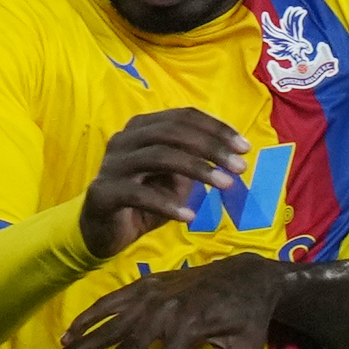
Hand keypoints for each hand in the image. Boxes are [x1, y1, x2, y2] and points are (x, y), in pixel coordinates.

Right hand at [53, 253, 287, 348]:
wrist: (245, 272)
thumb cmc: (248, 316)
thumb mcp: (250, 348)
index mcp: (191, 326)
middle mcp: (166, 309)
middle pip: (131, 344)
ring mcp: (152, 294)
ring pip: (111, 321)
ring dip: (84, 341)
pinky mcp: (145, 284)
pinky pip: (110, 301)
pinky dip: (88, 316)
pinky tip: (68, 333)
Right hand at [79, 108, 248, 259]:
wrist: (103, 231)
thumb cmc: (144, 201)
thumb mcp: (175, 180)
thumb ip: (196, 163)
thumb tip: (232, 154)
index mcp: (142, 128)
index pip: (183, 117)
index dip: (216, 128)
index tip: (245, 147)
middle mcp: (125, 139)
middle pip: (173, 132)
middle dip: (212, 147)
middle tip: (240, 167)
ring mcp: (112, 164)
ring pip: (159, 156)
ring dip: (198, 170)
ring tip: (226, 186)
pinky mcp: (104, 192)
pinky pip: (139, 194)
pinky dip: (167, 204)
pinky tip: (189, 216)